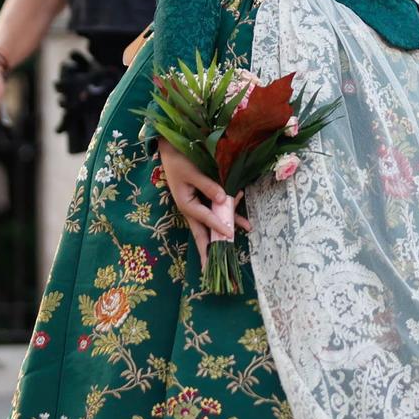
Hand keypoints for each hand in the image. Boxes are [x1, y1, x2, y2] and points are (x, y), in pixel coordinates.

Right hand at [156, 138, 247, 267]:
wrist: (172, 148)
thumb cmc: (179, 160)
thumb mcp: (192, 172)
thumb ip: (208, 186)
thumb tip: (224, 200)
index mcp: (186, 204)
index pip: (205, 219)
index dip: (218, 226)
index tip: (230, 235)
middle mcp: (192, 209)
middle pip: (203, 233)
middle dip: (209, 251)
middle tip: (211, 271)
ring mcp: (198, 205)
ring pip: (214, 222)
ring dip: (228, 229)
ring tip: (246, 232)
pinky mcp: (204, 199)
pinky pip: (218, 209)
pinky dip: (230, 211)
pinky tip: (243, 214)